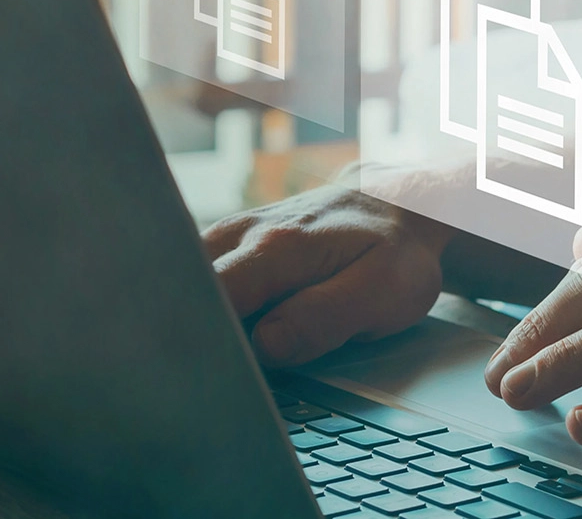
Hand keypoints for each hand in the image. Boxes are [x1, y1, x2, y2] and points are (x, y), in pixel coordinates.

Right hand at [203, 177, 455, 366]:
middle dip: (193, 335)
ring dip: (200, 322)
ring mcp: (231, 237)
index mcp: (276, 248)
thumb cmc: (393, 253)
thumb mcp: (382, 293)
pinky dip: (208, 309)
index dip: (206, 341)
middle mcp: (242, 235)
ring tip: (227, 352)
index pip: (210, 299)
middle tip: (218, 372)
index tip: (215, 374)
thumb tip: (265, 345)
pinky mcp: (230, 246)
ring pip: (187, 286)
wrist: (397, 207)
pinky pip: (200, 281)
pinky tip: (232, 329)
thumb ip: (323, 319)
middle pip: (184, 293)